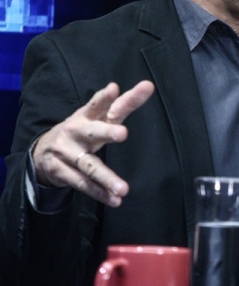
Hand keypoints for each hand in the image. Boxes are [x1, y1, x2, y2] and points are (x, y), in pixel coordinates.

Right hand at [31, 81, 155, 207]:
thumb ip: (125, 103)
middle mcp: (75, 132)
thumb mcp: (99, 117)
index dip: (104, 97)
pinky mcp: (61, 172)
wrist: (43, 152)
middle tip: (123, 133)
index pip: (97, 104)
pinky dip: (99, 193)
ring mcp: (66, 153)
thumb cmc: (82, 130)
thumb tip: (148, 85)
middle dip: (106, 132)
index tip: (114, 89)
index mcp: (86, 116)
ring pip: (89, 165)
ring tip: (124, 189)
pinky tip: (115, 199)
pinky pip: (82, 184)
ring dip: (107, 178)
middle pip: (92, 132)